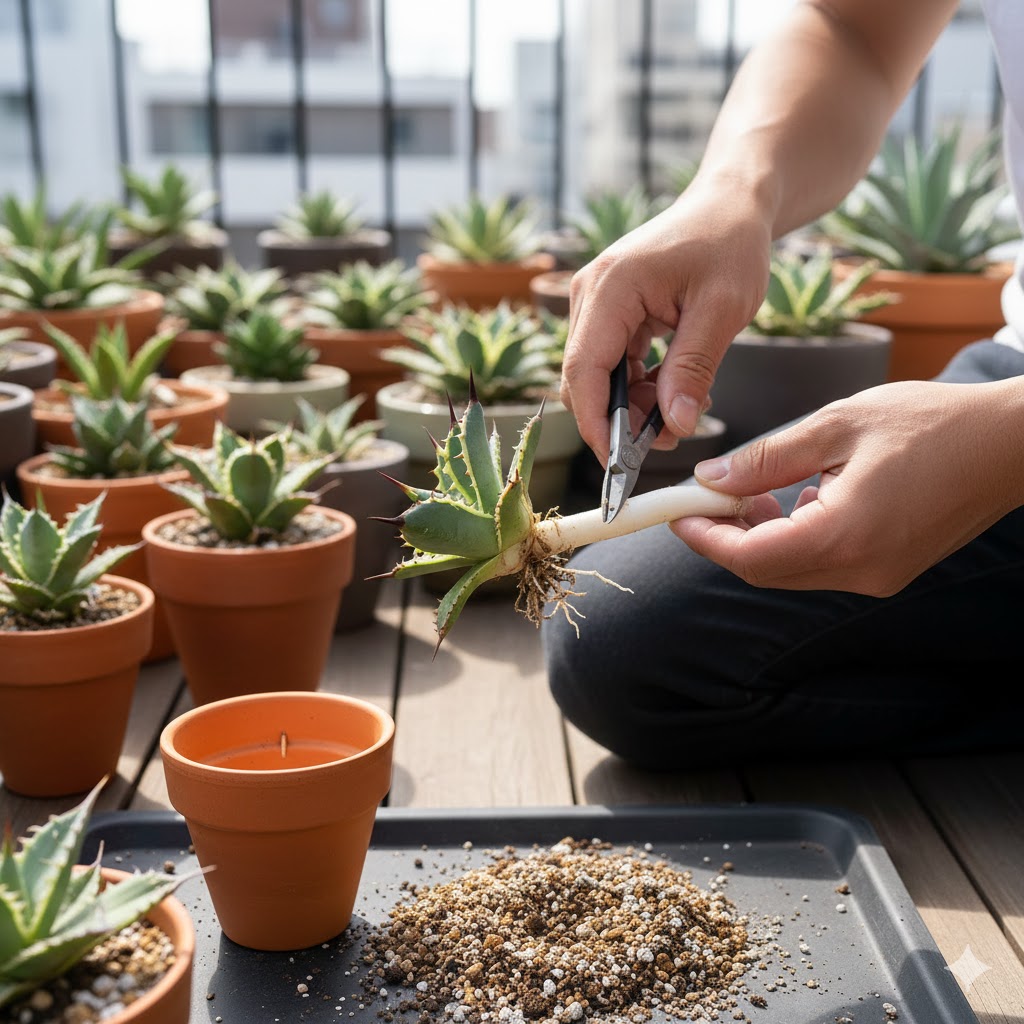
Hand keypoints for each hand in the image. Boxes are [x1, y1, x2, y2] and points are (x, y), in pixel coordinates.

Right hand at [559, 179, 772, 464]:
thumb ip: (693, 368)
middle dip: (618, 419)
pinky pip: (612, 364)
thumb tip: (677, 426)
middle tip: (668, 438)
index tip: (618, 463)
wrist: (729, 204)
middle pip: (583, 379)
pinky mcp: (608, 312)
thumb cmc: (730, 243)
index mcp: (611, 287)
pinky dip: (639, 387)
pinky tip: (676, 390)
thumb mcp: (723, 309)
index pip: (583, 370)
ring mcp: (595, 303)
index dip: (595, 422)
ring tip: (684, 410)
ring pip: (598, 377)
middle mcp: (590, 294)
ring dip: (633, 405)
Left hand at [672, 380, 1023, 594]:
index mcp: (845, 536)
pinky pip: (824, 563)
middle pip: (766, 570)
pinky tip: (802, 495)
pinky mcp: (890, 570)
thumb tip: (711, 481)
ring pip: (793, 569)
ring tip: (750, 492)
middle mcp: (861, 571)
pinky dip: (796, 537)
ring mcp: (879, 577)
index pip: (749, 558)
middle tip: (705, 498)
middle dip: (726, 537)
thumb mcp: (837, 426)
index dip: (704, 539)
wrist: (1012, 443)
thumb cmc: (933, 423)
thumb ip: (767, 459)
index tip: (676, 513)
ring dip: (760, 537)